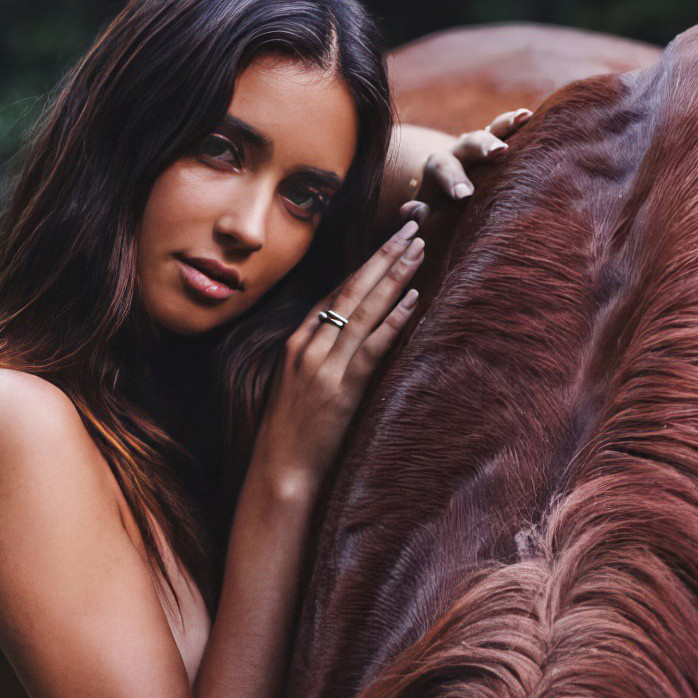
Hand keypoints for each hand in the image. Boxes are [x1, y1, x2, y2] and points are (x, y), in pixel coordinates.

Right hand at [253, 221, 425, 491]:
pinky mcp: (341, 389)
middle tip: (412, 225)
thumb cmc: (290, 436)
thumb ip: (316, 358)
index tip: (389, 239)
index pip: (335, 292)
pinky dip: (393, 320)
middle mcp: (309, 347)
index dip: (365, 263)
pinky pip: (372, 346)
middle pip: (352, 289)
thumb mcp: (295, 387)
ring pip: (364, 309)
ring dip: (394, 275)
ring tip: (418, 247)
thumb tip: (344, 340)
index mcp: (296, 343)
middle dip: (383, 254)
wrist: (279, 472)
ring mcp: (324, 366)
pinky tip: (414, 298)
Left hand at [399, 107, 533, 225]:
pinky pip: (508, 135)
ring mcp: (479, 148)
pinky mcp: (497, 148)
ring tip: (525, 117)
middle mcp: (458, 152)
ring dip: (507, 125)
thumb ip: (419, 217)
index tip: (464, 196)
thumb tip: (412, 210)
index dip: (453, 180)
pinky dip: (521, 128)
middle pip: (468, 143)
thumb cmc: (439, 218)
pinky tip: (537, 118)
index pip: (444, 169)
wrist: (448, 201)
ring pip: (490, 131)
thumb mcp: (426, 221)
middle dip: (483, 146)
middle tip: (499, 152)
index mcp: (438, 169)